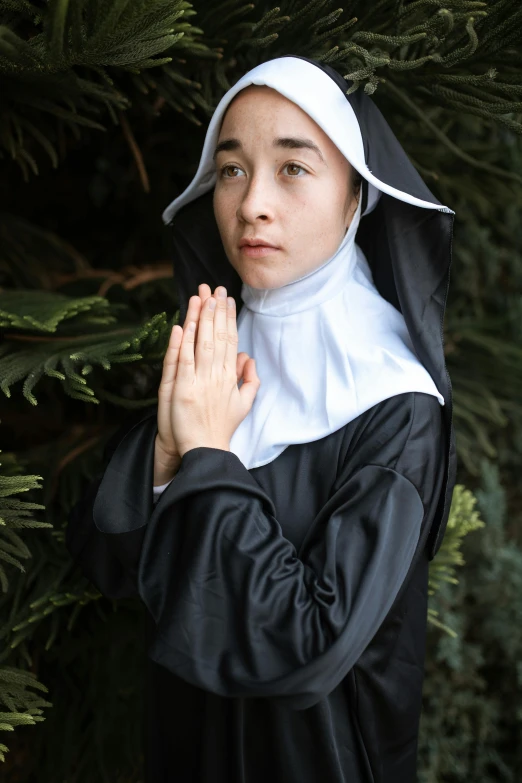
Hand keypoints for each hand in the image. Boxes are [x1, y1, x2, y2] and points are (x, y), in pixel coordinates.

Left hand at [170, 285, 260, 457]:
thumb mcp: (244, 403)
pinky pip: (183, 361)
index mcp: (230, 377)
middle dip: (215, 310)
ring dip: (201, 319)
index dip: (228, 318)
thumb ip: (250, 380)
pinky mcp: (182, 389)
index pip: (230, 340)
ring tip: (201, 296)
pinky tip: (184, 324)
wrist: (205, 449)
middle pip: (217, 336)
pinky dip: (183, 342)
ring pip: (201, 344)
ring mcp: (199, 381)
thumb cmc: (222, 427)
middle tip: (214, 287)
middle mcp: (217, 375)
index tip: (226, 298)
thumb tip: (250, 358)